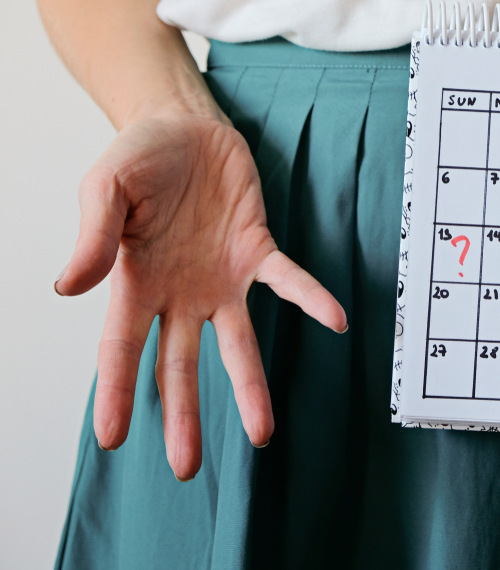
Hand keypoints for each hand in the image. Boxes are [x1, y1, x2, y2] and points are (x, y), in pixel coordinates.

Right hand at [56, 113, 346, 480]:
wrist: (182, 124)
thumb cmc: (138, 157)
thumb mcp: (104, 188)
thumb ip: (93, 236)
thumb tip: (69, 287)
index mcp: (135, 283)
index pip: (121, 347)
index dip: (116, 391)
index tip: (111, 439)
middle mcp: (180, 293)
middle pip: (180, 365)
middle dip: (184, 414)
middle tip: (186, 468)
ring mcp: (221, 278)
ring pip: (236, 343)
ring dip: (250, 386)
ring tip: (262, 435)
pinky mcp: (257, 251)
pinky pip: (288, 280)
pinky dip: (311, 299)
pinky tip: (336, 321)